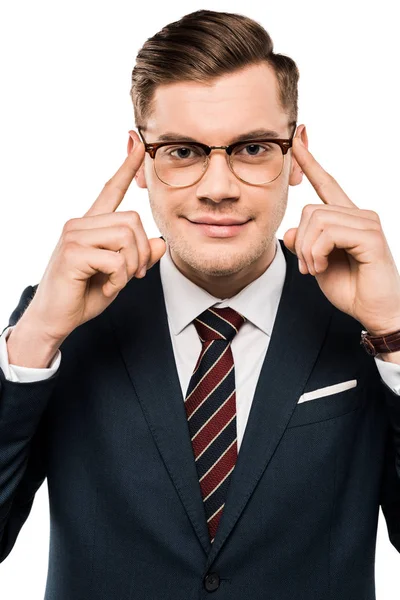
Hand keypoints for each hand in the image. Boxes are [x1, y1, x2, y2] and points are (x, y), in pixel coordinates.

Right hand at [21, 131, 165, 342]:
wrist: (56, 319)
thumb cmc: (84, 295)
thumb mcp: (120, 275)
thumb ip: (138, 257)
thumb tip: (161, 243)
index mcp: (91, 225)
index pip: (110, 189)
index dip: (126, 167)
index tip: (136, 143)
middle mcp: (81, 224)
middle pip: (133, 221)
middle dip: (142, 253)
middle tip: (134, 275)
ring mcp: (74, 236)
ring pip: (127, 237)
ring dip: (130, 267)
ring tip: (117, 282)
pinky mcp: (72, 253)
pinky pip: (115, 259)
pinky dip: (118, 280)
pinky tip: (106, 288)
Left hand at [283, 134, 399, 335]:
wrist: (375, 311)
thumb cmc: (351, 288)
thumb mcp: (316, 264)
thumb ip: (303, 244)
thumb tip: (289, 231)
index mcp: (346, 218)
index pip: (326, 183)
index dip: (309, 162)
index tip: (296, 139)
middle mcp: (358, 214)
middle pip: (309, 210)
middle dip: (299, 242)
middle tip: (306, 267)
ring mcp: (367, 223)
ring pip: (316, 220)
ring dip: (307, 251)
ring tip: (314, 269)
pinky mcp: (371, 236)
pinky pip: (328, 233)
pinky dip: (316, 253)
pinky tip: (320, 268)